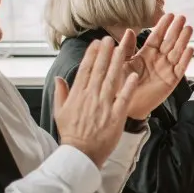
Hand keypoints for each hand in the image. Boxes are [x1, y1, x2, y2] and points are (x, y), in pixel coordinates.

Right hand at [54, 35, 138, 167]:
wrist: (80, 154)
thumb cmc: (71, 133)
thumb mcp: (60, 112)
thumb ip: (61, 93)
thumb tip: (59, 78)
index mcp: (78, 95)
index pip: (85, 70)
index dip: (92, 55)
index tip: (96, 43)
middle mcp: (91, 97)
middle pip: (99, 71)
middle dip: (105, 53)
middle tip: (109, 38)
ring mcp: (104, 106)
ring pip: (111, 80)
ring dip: (117, 63)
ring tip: (122, 49)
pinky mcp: (115, 116)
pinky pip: (123, 99)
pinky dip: (128, 87)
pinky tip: (133, 75)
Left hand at [125, 13, 193, 118]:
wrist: (126, 106)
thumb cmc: (121, 85)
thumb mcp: (121, 63)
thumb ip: (126, 48)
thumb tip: (129, 31)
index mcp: (146, 54)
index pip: (156, 37)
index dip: (163, 26)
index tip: (169, 15)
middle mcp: (158, 60)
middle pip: (169, 42)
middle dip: (176, 30)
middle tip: (182, 17)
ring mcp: (166, 70)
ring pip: (177, 52)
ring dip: (183, 40)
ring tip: (188, 29)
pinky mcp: (171, 81)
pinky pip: (180, 69)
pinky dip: (185, 59)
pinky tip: (190, 49)